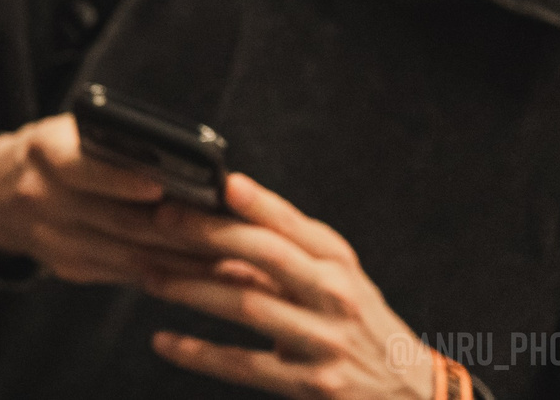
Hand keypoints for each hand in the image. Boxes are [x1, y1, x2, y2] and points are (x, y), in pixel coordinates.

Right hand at [0, 115, 224, 286]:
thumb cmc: (53, 153)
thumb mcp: (67, 132)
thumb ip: (110, 141)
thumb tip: (178, 160)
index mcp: (42, 153)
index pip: (81, 168)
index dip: (121, 180)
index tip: (164, 186)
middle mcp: (41, 199)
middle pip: (117, 220)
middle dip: (176, 228)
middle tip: (227, 231)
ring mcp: (53, 240)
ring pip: (128, 255)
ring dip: (182, 259)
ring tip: (230, 257)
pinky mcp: (68, 269)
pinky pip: (125, 274)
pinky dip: (167, 273)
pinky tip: (202, 273)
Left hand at [146, 173, 432, 398]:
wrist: (412, 394)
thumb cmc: (357, 324)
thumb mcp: (333, 280)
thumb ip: (283, 253)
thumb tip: (213, 221)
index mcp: (338, 262)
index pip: (293, 223)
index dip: (258, 201)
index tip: (220, 180)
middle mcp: (337, 296)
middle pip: (267, 255)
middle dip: (209, 233)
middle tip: (161, 220)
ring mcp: (326, 341)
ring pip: (247, 304)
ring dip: (190, 287)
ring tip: (148, 275)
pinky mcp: (313, 384)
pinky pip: (244, 364)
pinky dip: (199, 352)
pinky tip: (164, 341)